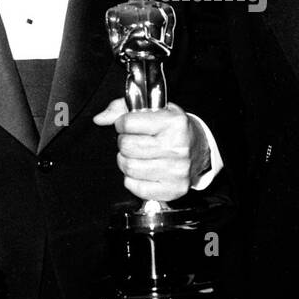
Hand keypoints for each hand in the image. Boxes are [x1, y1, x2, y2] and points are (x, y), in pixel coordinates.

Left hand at [92, 99, 209, 202]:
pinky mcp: (174, 189)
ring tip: (137, 156)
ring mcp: (177, 170)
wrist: (199, 149)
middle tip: (133, 141)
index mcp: (174, 122)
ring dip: (126, 161)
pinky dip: (133, 180)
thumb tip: (99, 119)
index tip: (127, 124)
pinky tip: (142, 171)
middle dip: (124, 142)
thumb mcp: (155, 109)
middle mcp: (177, 147)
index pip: (128, 122)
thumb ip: (123, 108)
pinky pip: (136, 187)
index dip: (122, 123)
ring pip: (129, 167)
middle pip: (127, 146)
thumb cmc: (173, 129)